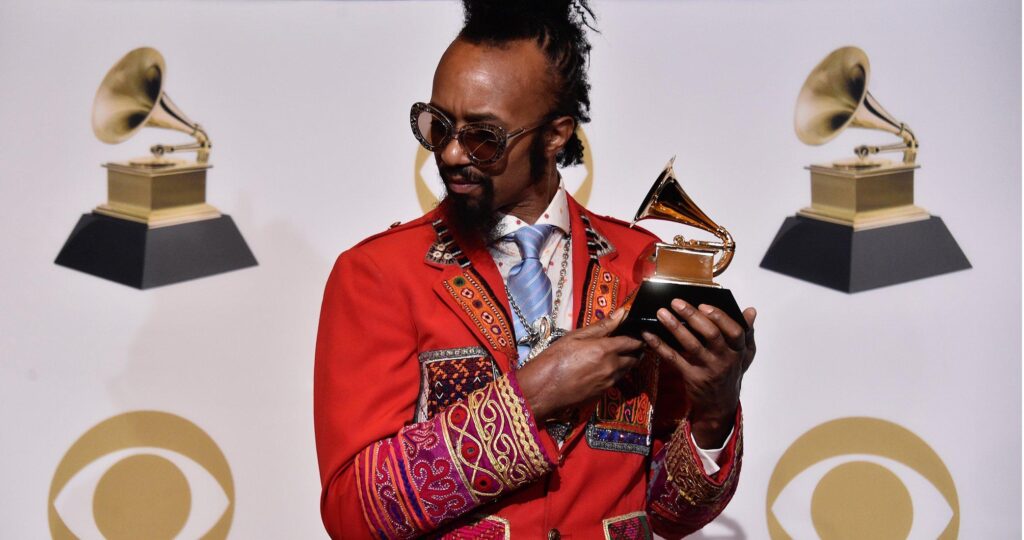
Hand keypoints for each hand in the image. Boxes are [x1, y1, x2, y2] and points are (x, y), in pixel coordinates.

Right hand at [517, 308, 643, 421]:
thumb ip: (602, 326)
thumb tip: (622, 313)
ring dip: (625, 363)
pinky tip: (599, 371)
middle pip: (634, 359)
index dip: (638, 337)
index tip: (637, 333)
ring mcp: (608, 383)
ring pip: (626, 372)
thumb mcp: (575, 337)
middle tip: (627, 344)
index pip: (633, 343)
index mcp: (606, 350)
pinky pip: (614, 382)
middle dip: (635, 351)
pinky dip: (613, 375)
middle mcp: (612, 367)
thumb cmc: (554, 359)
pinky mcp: (602, 395)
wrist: (542, 390)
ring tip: (613, 356)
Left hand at [642, 300, 756, 447]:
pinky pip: (674, 359)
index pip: (735, 331)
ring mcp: (709, 369)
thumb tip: (750, 310)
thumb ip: (747, 333)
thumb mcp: (744, 355)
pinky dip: (660, 346)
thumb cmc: (730, 373)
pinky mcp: (692, 377)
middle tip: (676, 302)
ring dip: (675, 327)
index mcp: (739, 350)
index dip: (720, 317)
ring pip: (691, 345)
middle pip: (711, 335)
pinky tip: (649, 334)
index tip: (703, 305)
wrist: (720, 406)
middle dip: (693, 316)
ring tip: (661, 313)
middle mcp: (726, 359)